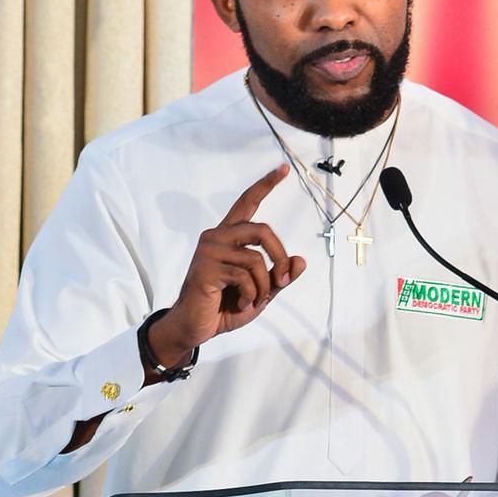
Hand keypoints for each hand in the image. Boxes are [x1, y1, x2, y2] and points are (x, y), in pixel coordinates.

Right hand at [148, 164, 305, 367]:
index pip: (247, 203)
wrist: (196, 328)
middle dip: (280, 257)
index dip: (265, 185)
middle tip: (283, 280)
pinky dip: (252, 294)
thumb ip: (279, 276)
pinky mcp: (205, 268)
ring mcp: (209, 250)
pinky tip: (240, 303)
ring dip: (264, 285)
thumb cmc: (225, 307)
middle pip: (263, 230)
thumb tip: (301, 261)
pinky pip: (245, 277)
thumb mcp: (261, 292)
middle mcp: (217, 237)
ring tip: (255, 299)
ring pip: (256, 259)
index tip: (283, 168)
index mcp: (229, 237)